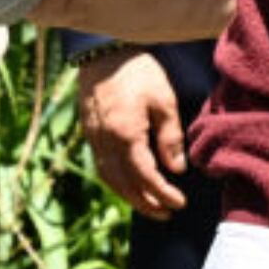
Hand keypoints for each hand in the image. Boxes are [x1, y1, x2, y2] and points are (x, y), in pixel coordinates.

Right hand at [78, 49, 187, 218]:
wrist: (103, 53)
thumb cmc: (138, 73)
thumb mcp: (163, 100)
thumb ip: (169, 137)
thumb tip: (177, 169)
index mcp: (125, 136)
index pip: (144, 177)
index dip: (162, 193)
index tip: (179, 203)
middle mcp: (105, 144)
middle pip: (124, 185)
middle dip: (146, 203)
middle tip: (166, 214)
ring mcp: (93, 140)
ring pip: (110, 179)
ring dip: (129, 196)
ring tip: (150, 206)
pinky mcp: (89, 134)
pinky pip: (102, 167)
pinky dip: (116, 182)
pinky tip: (128, 184)